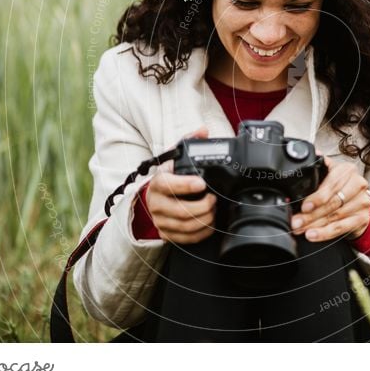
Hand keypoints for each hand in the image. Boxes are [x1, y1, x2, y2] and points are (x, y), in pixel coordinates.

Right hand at [144, 126, 216, 243]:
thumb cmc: (170, 176)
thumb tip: (203, 131)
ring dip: (205, 219)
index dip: (186, 185)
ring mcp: (160, 220)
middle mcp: (156, 203)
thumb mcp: (176, 156)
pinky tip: (210, 223)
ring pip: (185, 227)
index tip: (202, 184)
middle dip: (203, 207)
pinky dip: (202, 233)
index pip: (168, 185)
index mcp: (158, 182)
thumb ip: (189, 141)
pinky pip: (186, 239)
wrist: (155, 197)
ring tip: (214, 210)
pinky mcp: (166, 234)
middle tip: (214, 199)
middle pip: (181, 211)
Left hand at [290, 154, 369, 241]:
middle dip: (311, 214)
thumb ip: (318, 168)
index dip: (317, 197)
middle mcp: (358, 184)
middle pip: (333, 202)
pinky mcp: (362, 218)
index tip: (304, 206)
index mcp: (347, 170)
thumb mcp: (328, 174)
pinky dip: (325, 233)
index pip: (333, 184)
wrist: (356, 203)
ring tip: (300, 229)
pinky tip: (313, 235)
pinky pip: (341, 228)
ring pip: (335, 216)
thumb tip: (311, 155)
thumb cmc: (337, 186)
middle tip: (296, 222)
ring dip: (315, 225)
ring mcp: (362, 202)